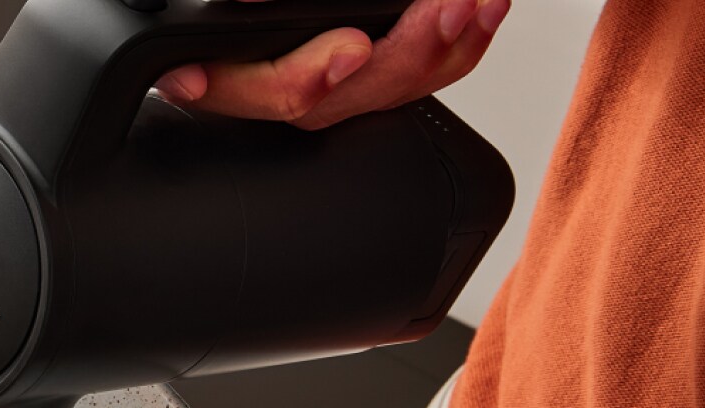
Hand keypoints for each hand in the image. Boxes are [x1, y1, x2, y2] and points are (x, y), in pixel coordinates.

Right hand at [154, 0, 507, 129]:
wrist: (244, 26)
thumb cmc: (228, 9)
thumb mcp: (219, 5)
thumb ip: (234, 8)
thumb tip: (239, 23)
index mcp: (218, 75)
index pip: (259, 91)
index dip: (304, 76)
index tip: (350, 48)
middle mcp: (271, 90)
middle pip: (339, 100)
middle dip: (401, 54)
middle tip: (441, 8)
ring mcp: (326, 89)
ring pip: (387, 93)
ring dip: (442, 48)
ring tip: (473, 3)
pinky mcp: (369, 77)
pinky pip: (419, 80)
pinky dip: (460, 46)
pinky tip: (485, 10)